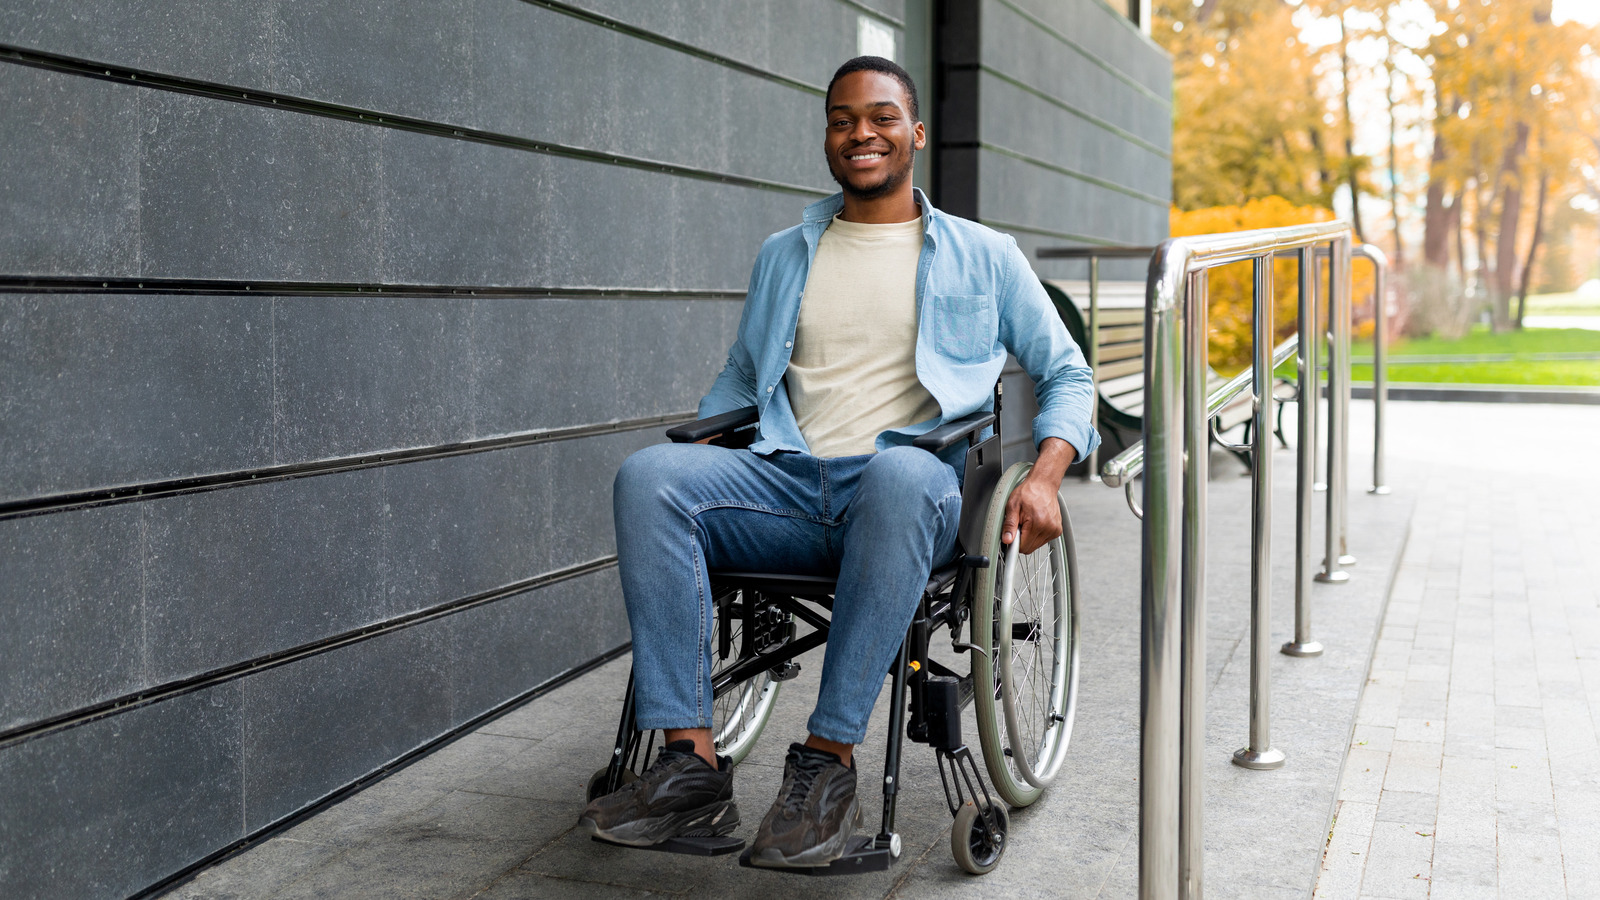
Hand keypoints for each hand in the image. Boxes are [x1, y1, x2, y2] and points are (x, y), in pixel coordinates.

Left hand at [1001, 438, 1075, 554]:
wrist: (1043, 485)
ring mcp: (1054, 530)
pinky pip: (1043, 541)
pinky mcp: (1057, 530)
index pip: (1023, 547)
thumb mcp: (1012, 506)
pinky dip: (1037, 535)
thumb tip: (1007, 540)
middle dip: (1022, 539)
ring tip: (1028, 522)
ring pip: (1036, 545)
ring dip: (1030, 537)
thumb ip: (1009, 525)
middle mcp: (1048, 528)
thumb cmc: (1028, 492)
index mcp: (1037, 523)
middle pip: (1029, 548)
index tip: (1011, 536)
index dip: (1014, 542)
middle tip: (1020, 524)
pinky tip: (1036, 522)